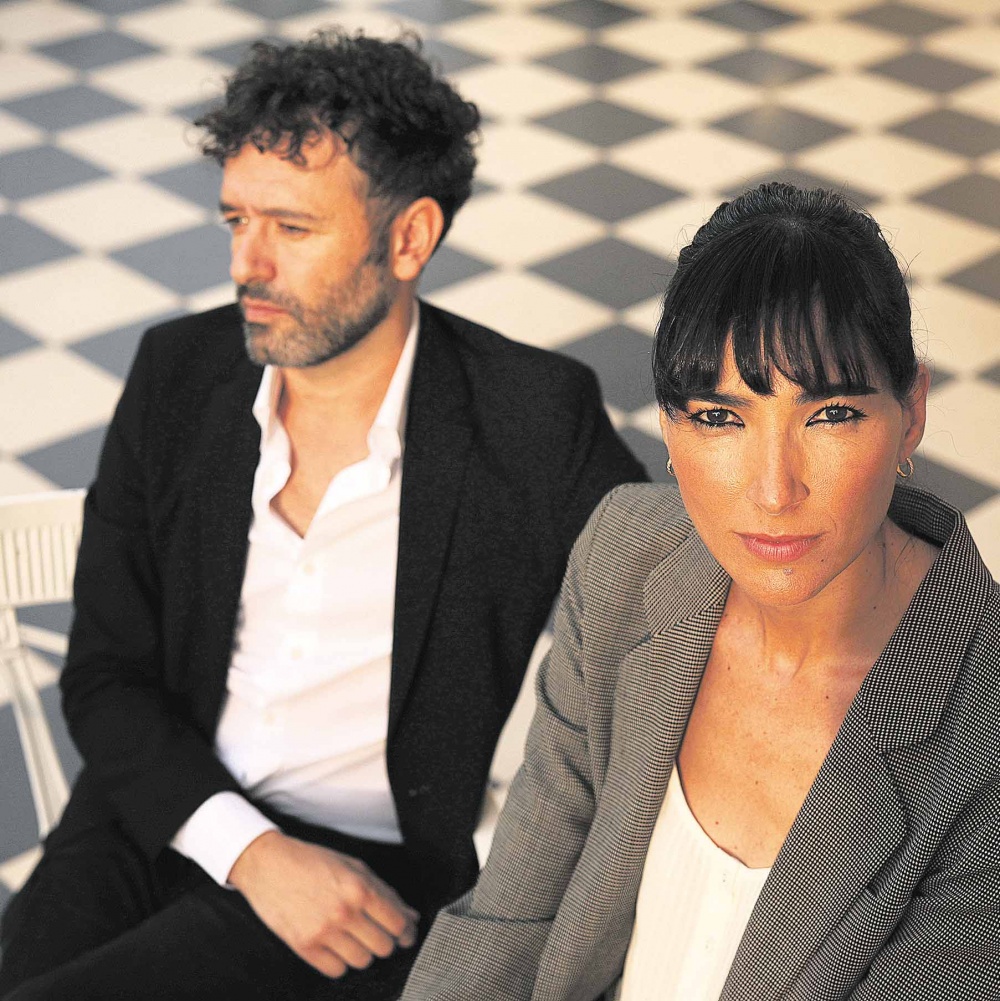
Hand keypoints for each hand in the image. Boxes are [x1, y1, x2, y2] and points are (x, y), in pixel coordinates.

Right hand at [228, 830, 419, 977]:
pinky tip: (335, 945)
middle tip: (376, 932)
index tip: (405, 934)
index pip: (398, 924)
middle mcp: (344, 912)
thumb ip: (385, 891)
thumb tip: (411, 916)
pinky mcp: (304, 947)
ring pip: (362, 961)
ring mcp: (323, 932)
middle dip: (385, 941)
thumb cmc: (313, 862)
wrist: (269, 865)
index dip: (406, 932)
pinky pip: (336, 971)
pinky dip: (340, 961)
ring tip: (352, 936)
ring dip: (362, 951)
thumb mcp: (353, 866)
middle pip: (384, 947)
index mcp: (360, 888)